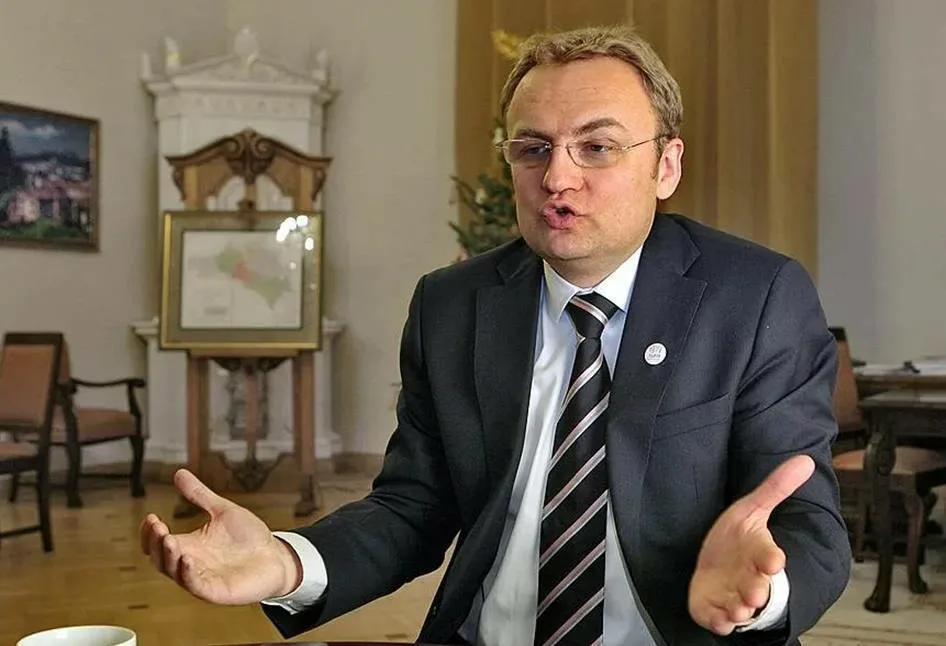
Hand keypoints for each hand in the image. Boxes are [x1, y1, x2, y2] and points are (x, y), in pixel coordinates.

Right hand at [140, 469, 302, 604]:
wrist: (277, 556)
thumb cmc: (249, 537)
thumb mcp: (222, 510)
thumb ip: (200, 495)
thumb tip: (179, 473)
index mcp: (189, 545)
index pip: (158, 543)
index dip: (149, 533)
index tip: (151, 516)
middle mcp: (191, 563)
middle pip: (160, 558)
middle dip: (155, 543)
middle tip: (158, 526)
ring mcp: (202, 578)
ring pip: (174, 573)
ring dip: (169, 557)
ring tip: (169, 540)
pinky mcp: (216, 591)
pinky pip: (196, 586)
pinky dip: (189, 574)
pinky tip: (188, 560)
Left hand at [688, 454, 814, 634]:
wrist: (716, 567)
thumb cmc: (737, 540)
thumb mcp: (752, 509)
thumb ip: (776, 488)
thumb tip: (805, 461)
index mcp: (760, 554)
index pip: (769, 556)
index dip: (771, 558)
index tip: (774, 560)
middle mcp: (750, 579)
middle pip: (758, 587)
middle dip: (756, 590)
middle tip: (754, 592)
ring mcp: (732, 596)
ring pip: (740, 607)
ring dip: (739, 609)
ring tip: (737, 608)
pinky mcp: (714, 610)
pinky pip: (718, 620)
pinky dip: (719, 621)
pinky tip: (719, 619)